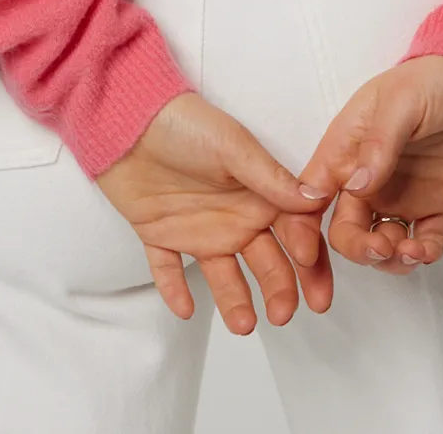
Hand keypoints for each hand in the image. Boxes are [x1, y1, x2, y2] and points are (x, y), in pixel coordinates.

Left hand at [95, 89, 336, 332]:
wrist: (127, 119)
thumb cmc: (186, 124)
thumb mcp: (233, 147)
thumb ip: (270, 178)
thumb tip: (315, 200)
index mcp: (258, 194)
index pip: (294, 233)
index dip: (307, 257)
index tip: (312, 278)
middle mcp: (234, 217)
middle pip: (266, 262)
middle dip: (280, 290)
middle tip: (283, 314)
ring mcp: (198, 229)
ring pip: (223, 276)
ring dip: (234, 301)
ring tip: (244, 324)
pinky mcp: (160, 236)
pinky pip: (169, 270)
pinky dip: (175, 290)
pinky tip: (185, 309)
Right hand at [295, 55, 442, 273]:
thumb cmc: (433, 78)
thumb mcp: (401, 101)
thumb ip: (379, 144)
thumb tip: (356, 186)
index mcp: (347, 148)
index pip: (313, 193)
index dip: (302, 227)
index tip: (306, 254)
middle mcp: (368, 177)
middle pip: (346, 228)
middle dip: (357, 249)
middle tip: (380, 249)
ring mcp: (400, 194)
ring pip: (381, 243)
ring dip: (389, 258)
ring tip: (410, 250)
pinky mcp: (433, 204)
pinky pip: (423, 240)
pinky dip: (422, 254)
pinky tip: (425, 249)